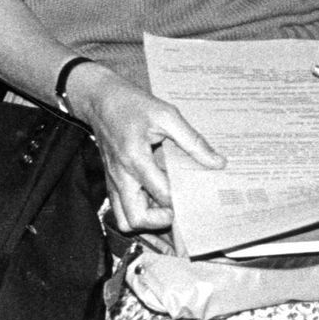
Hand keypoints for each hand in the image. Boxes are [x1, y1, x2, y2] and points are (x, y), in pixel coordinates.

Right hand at [68, 66, 223, 233]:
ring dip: (147, 221)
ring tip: (166, 207)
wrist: (101, 98)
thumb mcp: (167, 115)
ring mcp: (114, 182)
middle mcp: (121, 176)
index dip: (182, 199)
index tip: (197, 194)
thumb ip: (192, 141)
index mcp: (135, 159)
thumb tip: (217, 162)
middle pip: (136, 219)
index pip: (161, 194)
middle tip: (178, 207)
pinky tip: (154, 200)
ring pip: (125, 220)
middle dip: (161, 220)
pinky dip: (138, 213)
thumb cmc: (133, 104)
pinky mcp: (111, 182)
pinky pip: (120, 210)